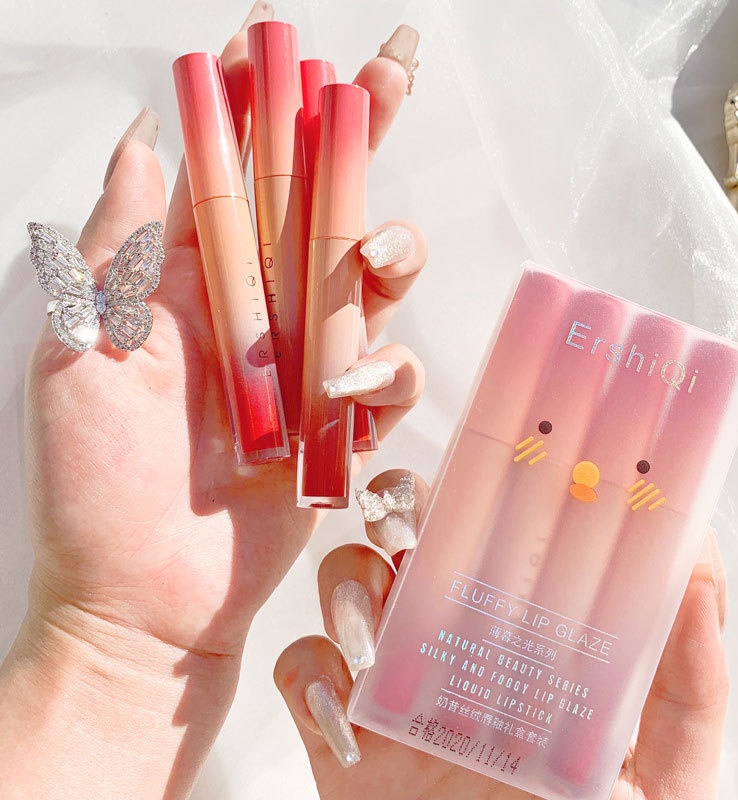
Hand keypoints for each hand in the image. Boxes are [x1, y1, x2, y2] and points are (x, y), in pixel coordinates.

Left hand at [0, 7, 423, 797]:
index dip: (257, 107)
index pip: (231, 176)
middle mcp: (254, 314)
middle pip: (317, 205)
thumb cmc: (99, 485)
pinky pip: (388, 375)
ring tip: (377, 256)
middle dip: (356, 135)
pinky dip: (385, 369)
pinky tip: (354, 384)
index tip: (277, 42)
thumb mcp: (81, 354)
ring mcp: (304, 366)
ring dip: (388, 250)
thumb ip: (118, 251)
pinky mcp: (341, 422)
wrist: (147, 599)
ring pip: (369, 281)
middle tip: (391, 72)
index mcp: (188, 288)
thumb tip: (144, 144)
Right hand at [276, 470, 728, 799]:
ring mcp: (393, 676)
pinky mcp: (340, 726)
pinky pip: (300, 668)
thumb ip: (687, 683)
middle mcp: (454, 634)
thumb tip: (696, 571)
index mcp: (522, 627)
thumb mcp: (664, 770)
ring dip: (344, 586)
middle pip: (409, 532)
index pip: (496, 527)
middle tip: (406, 529)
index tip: (483, 458)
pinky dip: (307, 675)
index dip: (481, 480)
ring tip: (370, 638)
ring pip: (346, 580)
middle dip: (395, 509)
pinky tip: (341, 715)